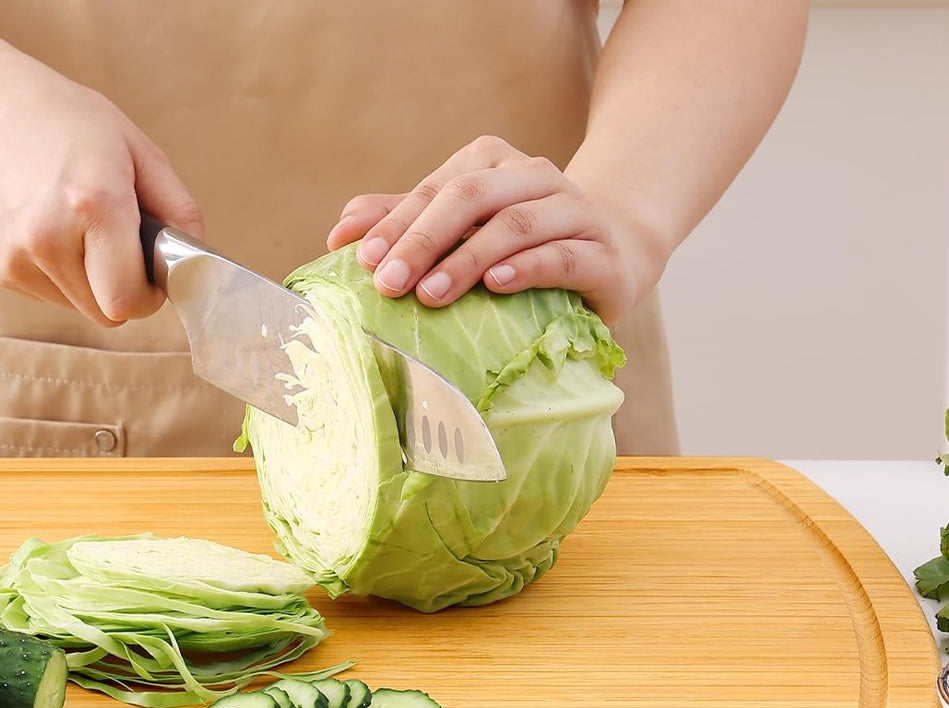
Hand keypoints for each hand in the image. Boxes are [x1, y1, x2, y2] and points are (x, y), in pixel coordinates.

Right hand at [0, 47, 200, 326]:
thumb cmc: (60, 118)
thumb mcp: (134, 146)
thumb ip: (177, 207)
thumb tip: (197, 259)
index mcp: (93, 203)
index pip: (129, 300)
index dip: (149, 294)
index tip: (151, 272)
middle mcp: (48, 237)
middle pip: (107, 313)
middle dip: (122, 289)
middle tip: (117, 246)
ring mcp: (16, 258)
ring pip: (78, 308)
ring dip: (90, 282)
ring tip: (75, 227)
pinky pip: (48, 294)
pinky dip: (58, 273)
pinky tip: (46, 227)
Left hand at [326, 136, 666, 325]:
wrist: (616, 253)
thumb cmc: (522, 245)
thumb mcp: (461, 231)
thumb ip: (405, 224)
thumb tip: (340, 232)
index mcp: (493, 164)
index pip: (436, 190)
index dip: (396, 225)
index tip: (360, 262)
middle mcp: (534, 176)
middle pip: (470, 199)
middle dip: (422, 241)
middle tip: (387, 284)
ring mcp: (574, 211)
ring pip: (515, 224)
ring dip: (467, 259)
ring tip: (430, 294)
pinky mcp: (602, 253)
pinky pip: (562, 255)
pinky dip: (527, 268)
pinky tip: (496, 284)